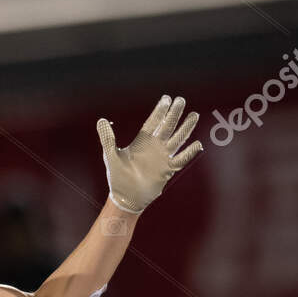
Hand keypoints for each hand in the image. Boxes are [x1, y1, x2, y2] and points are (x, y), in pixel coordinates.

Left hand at [96, 95, 202, 213]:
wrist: (125, 198)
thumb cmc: (117, 177)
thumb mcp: (110, 155)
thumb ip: (107, 138)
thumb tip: (100, 120)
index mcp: (142, 141)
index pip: (153, 122)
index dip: (160, 111)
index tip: (166, 98)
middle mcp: (154, 147)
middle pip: (167, 126)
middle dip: (174, 114)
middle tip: (180, 100)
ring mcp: (162, 157)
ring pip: (177, 139)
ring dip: (185, 128)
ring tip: (194, 115)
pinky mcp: (167, 170)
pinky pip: (181, 159)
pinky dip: (189, 152)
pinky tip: (197, 143)